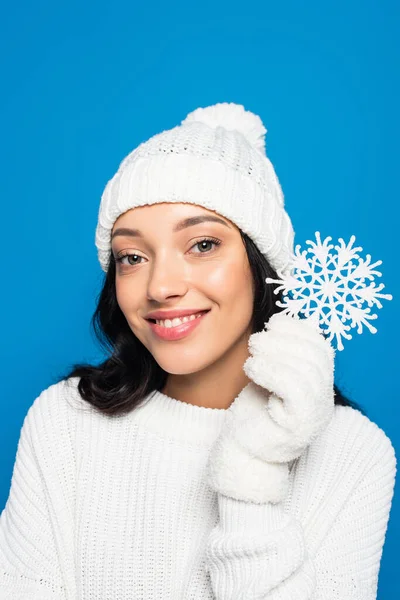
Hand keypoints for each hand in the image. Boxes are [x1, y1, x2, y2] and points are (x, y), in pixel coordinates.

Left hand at [206, 311, 335, 503]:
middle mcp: (324, 400)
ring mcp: (315, 415)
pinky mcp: (299, 426)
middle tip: (256, 340)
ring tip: (252, 353)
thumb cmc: (254, 411)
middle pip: (315, 356)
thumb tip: (279, 321)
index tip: (273, 323)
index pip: (321, 347)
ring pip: (306, 370)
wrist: (241, 451)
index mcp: (320, 384)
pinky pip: (294, 388)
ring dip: (275, 353)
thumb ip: (281, 354)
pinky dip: (271, 370)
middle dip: (284, 339)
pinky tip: (251, 369)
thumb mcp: (270, 376)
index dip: (299, 329)